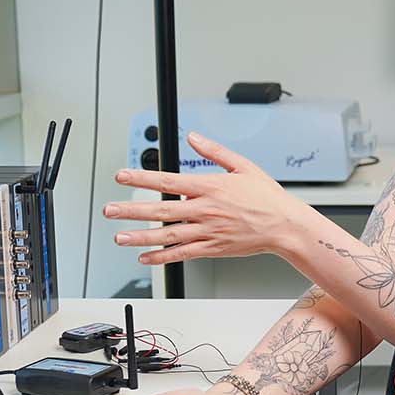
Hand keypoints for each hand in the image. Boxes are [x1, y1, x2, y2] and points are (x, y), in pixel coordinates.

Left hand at [105, 133, 308, 265]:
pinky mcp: (212, 248)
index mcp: (210, 187)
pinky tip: (145, 257)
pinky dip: (162, 257)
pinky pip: (182, 254)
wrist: (285, 226)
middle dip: (131, 210)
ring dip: (140, 236)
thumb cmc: (266, 196)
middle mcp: (205, 210)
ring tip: (119, 236)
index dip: (142, 177)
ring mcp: (207, 231)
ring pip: (167, 235)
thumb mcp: (243, 166)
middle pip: (161, 209)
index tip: (121, 176)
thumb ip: (214, 152)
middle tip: (109, 210)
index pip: (168, 180)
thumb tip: (193, 137)